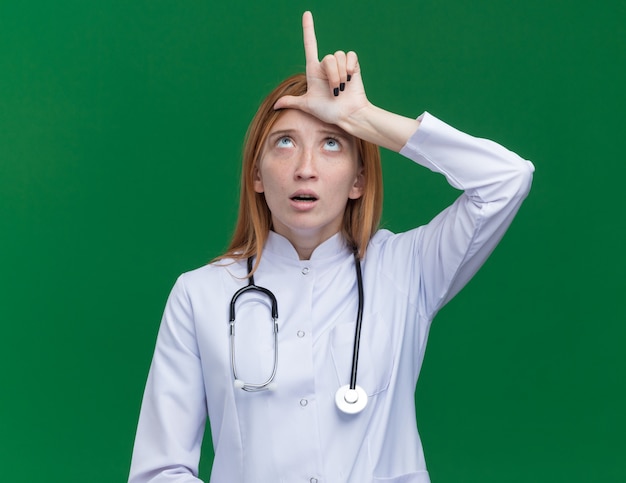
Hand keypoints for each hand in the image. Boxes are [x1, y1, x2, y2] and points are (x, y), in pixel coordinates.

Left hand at [274, 11, 369, 126]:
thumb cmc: (329, 112)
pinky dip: (350, 67)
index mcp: (314, 71)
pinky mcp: (353, 66)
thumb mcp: (307, 106)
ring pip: (338, 57)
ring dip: (340, 75)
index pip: (310, 45)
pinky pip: (350, 55)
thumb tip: (275, 105)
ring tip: (342, 89)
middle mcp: (327, 66)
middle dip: (332, 76)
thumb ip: (292, 101)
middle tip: (335, 92)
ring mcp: (340, 66)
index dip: (308, 29)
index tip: (306, 13)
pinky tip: (350, 78)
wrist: (348, 116)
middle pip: (328, 57)